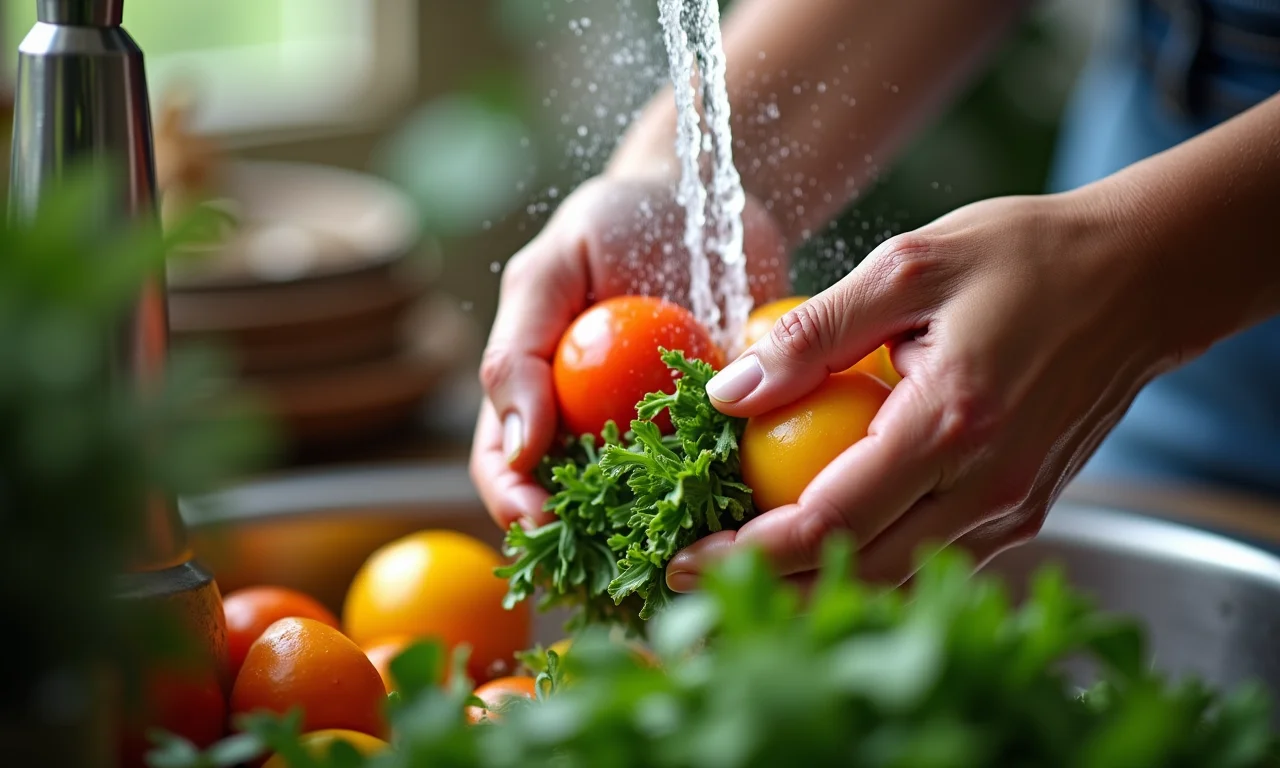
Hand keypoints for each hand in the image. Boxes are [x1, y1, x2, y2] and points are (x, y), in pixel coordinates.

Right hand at [470, 176, 789, 530]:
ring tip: (674, 560)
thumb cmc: (614, 225)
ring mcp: (656, 442)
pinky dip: (720, 511)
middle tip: (610, 568)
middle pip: (574, 514)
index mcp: (537, 400)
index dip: (513, 506)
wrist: (705, 200)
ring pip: (645, 517)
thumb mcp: (550, 270)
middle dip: (586, 550)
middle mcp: (592, 433)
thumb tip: (514, 449)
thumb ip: (517, 351)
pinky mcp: (719, 437)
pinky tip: (735, 525)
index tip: (540, 525)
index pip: (507, 472)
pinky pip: (715, 487)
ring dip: (654, 546)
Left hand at [666, 188, 1177, 588]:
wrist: (1143, 277)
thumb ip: (812, 334)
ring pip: (898, 580)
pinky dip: (869, 564)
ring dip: (815, 588)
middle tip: (692, 580)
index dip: (750, 553)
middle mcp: (986, 487)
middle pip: (860, 573)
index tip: (685, 558)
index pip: (831, 521)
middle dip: (770, 589)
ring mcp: (1012, 509)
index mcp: (951, 424)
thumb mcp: (907, 266)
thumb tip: (727, 393)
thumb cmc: (1024, 258)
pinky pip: (933, 557)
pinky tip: (821, 546)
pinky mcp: (1024, 511)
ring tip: (742, 574)